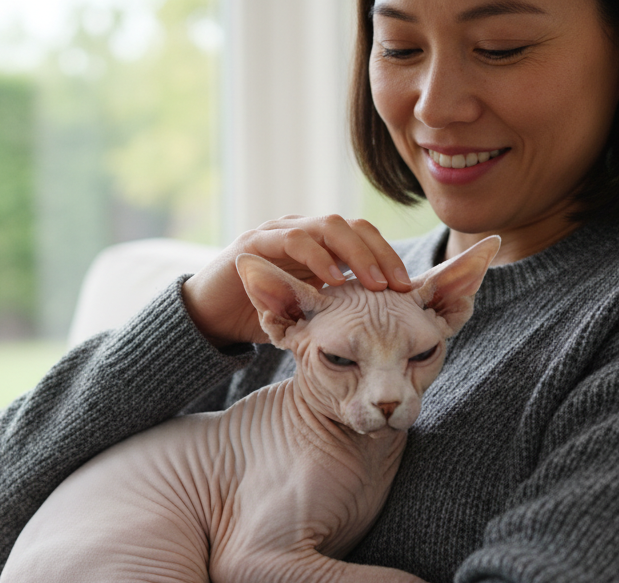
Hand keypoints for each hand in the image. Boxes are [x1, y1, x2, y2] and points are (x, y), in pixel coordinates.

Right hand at [182, 214, 412, 346]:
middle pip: (351, 226)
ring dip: (356, 255)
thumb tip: (385, 320)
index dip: (388, 256)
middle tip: (397, 286)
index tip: (408, 288)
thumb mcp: (309, 310)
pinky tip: (335, 281)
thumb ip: (338, 305)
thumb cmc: (260, 313)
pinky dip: (318, 258)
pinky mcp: (255, 245)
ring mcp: (277, 233)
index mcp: (317, 244)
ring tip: (374, 284)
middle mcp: (300, 230)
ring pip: (327, 227)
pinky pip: (293, 241)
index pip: (362, 236)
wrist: (210, 317)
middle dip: (379, 254)